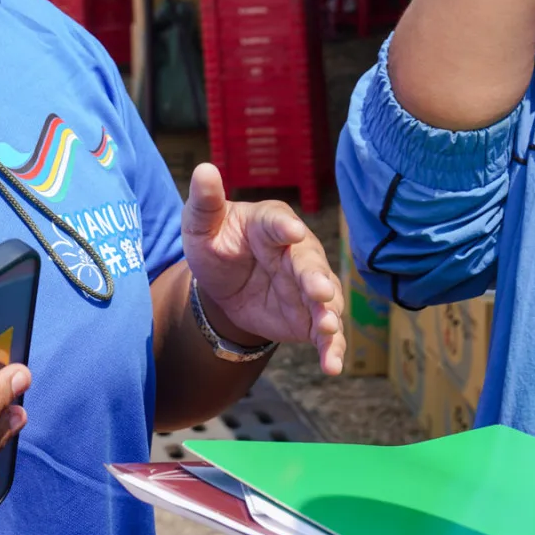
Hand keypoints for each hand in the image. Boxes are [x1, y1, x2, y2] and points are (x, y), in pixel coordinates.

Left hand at [180, 164, 345, 373]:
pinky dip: (332, 348)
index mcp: (271, 224)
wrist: (225, 288)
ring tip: (328, 328)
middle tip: (319, 291)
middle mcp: (297, 252)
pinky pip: (326, 333)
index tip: (292, 233)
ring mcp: (309, 286)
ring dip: (329, 313)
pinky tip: (332, 365)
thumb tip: (204, 169)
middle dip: (316, 277)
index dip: (285, 228)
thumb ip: (205, 203)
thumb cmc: (217, 245)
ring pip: (326, 299)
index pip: (279, 224)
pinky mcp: (311, 317)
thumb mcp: (202, 226)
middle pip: (310, 263)